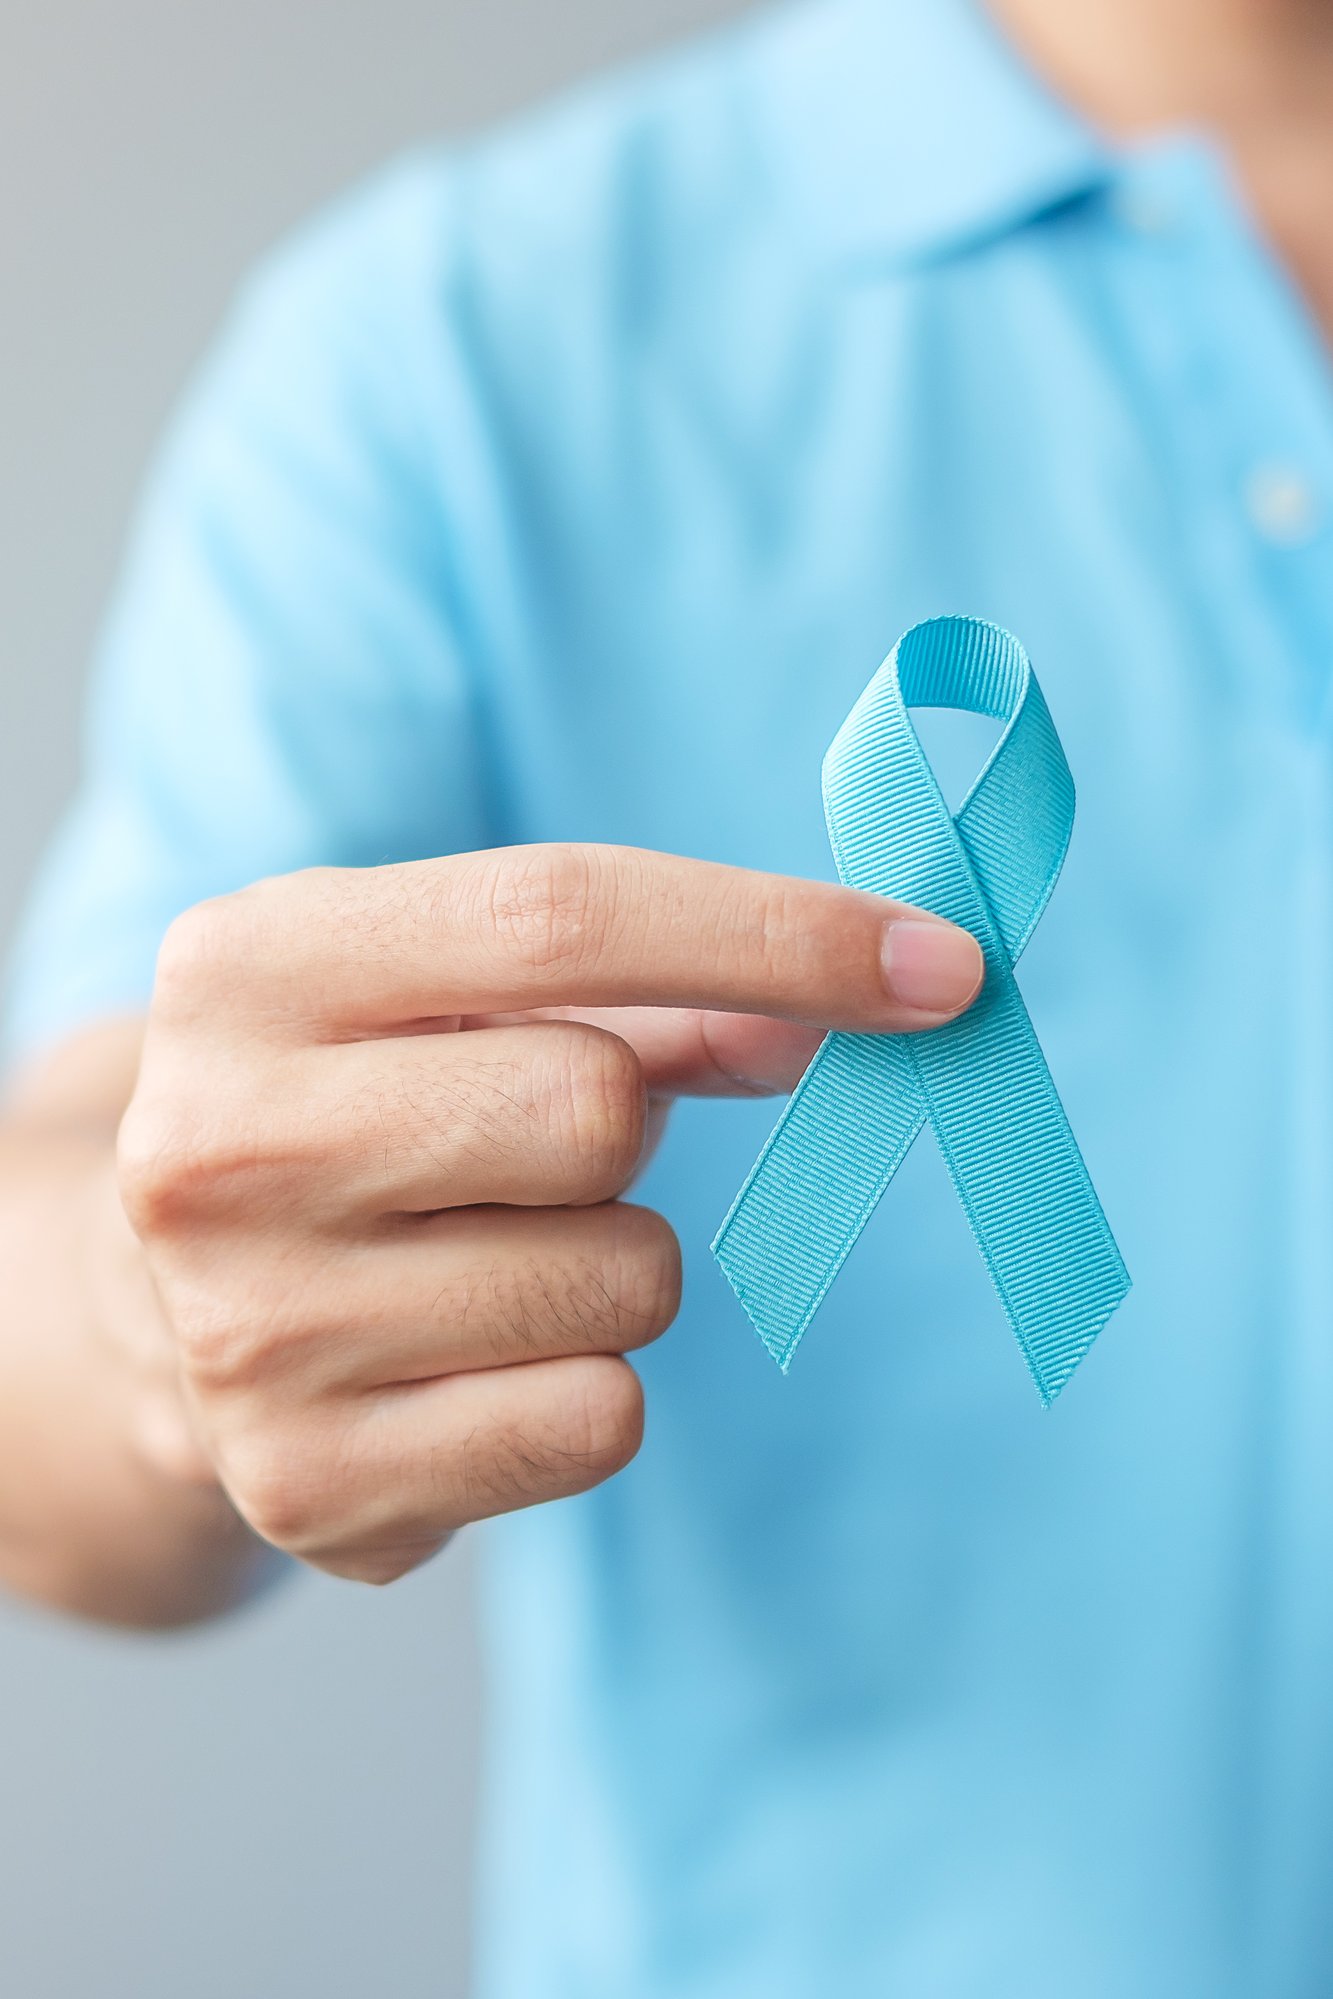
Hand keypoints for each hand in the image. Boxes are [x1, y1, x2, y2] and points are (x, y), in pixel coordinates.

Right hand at [116, 844, 981, 1582]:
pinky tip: (475, 1358)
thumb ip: (654, 991)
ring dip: (618, 1261)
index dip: (777, 932)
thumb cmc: (350, 1106)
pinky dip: (592, 1384)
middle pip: (596, 1109)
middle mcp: (213, 1145)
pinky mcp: (305, 1485)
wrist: (152, 1303)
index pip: (558, 914)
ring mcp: (246, 1329)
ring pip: (623, 1278)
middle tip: (549, 1148)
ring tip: (490, 1253)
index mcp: (244, 967)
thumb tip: (868, 996)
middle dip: (635, 1129)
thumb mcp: (445, 998)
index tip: (945, 967)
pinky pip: (599, 1420)